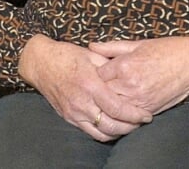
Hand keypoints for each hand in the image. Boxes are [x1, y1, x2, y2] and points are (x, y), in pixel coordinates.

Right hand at [18, 35, 153, 140]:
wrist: (41, 63)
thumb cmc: (67, 56)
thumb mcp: (92, 55)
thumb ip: (111, 67)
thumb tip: (129, 75)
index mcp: (91, 85)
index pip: (117, 108)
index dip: (135, 114)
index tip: (146, 115)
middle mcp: (82, 102)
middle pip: (112, 125)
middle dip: (131, 127)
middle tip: (142, 122)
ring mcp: (74, 112)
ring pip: (101, 133)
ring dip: (119, 133)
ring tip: (130, 126)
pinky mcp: (69, 118)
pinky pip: (90, 132)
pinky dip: (104, 133)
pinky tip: (114, 127)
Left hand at [87, 37, 188, 115]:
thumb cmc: (167, 50)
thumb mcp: (138, 44)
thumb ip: (112, 47)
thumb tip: (91, 46)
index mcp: (125, 65)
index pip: (97, 74)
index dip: (95, 74)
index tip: (96, 72)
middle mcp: (129, 84)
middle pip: (102, 93)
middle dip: (99, 91)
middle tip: (97, 88)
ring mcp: (138, 100)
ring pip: (112, 108)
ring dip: (108, 105)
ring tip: (106, 100)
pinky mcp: (148, 110)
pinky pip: (127, 117)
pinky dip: (122, 114)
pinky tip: (120, 109)